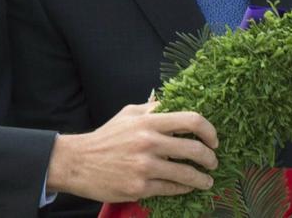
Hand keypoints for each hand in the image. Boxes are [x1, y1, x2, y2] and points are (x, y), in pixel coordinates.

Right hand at [46, 101, 218, 201]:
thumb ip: (153, 109)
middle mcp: (148, 142)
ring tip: (207, 181)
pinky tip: (187, 187)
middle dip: (210, 158)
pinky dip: (184, 189)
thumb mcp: (128, 114)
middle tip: (213, 162)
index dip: (209, 130)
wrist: (78, 163)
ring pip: (186, 174)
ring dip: (202, 179)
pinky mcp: (139, 187)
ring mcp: (144, 166)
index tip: (214, 140)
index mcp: (148, 121)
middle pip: (194, 149)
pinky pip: (171, 189)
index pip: (191, 120)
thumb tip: (177, 103)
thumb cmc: (106, 137)